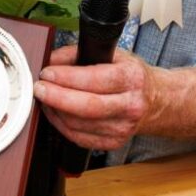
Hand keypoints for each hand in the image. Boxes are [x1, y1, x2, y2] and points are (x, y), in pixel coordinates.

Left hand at [33, 45, 154, 150]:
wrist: (156, 102)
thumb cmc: (131, 76)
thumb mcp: (113, 55)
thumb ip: (80, 53)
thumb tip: (52, 59)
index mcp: (131, 78)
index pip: (95, 79)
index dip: (66, 77)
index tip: (47, 72)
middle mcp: (130, 105)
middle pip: (87, 106)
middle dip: (56, 97)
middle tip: (39, 87)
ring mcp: (122, 128)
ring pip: (79, 124)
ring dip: (55, 111)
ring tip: (44, 97)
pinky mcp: (113, 142)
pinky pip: (79, 137)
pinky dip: (61, 125)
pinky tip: (54, 112)